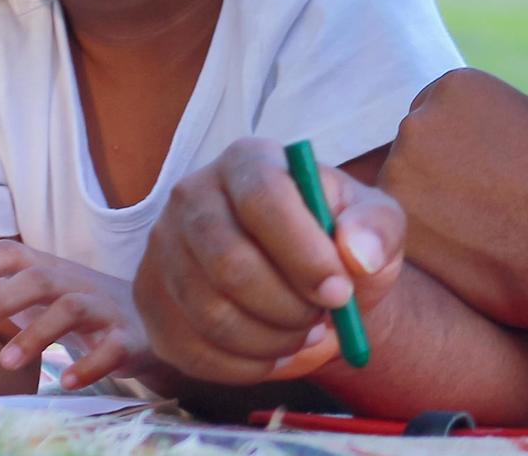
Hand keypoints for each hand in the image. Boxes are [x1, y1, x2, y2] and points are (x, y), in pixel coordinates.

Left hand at [0, 243, 145, 387]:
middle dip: (2, 298)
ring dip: (37, 333)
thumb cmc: (75, 307)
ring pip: (73, 310)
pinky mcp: (127, 340)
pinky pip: (111, 348)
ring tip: (6, 362)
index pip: (16, 253)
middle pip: (41, 278)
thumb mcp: (31, 292)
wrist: (146, 323)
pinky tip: (64, 382)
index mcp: (51, 272)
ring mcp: (105, 310)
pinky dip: (89, 364)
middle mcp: (77, 284)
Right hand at [137, 139, 403, 386]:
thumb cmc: (340, 240)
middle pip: (229, 264)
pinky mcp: (150, 300)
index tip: (340, 292)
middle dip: (287, 306)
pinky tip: (274, 354)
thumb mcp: (377, 222)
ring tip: (304, 334)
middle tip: (323, 320)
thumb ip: (377, 229)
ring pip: (209, 313)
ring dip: (269, 340)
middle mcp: (192, 196)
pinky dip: (242, 366)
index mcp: (248, 160)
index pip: (263, 199)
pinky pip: (190, 350)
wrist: (306, 276)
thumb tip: (357, 253)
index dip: (304, 253)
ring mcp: (162, 249)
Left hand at [381, 70, 527, 333]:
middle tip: (478, 200)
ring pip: (405, 190)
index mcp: (456, 85)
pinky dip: (429, 243)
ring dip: (430, 207)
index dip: (457, 142)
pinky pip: (403, 230)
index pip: (435, 110)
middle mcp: (419, 120)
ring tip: (478, 230)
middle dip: (437, 170)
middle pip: (414, 147)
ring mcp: (400, 173)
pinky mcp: (396, 225)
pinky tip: (468, 253)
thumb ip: (500, 119)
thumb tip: (490, 133)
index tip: (478, 167)